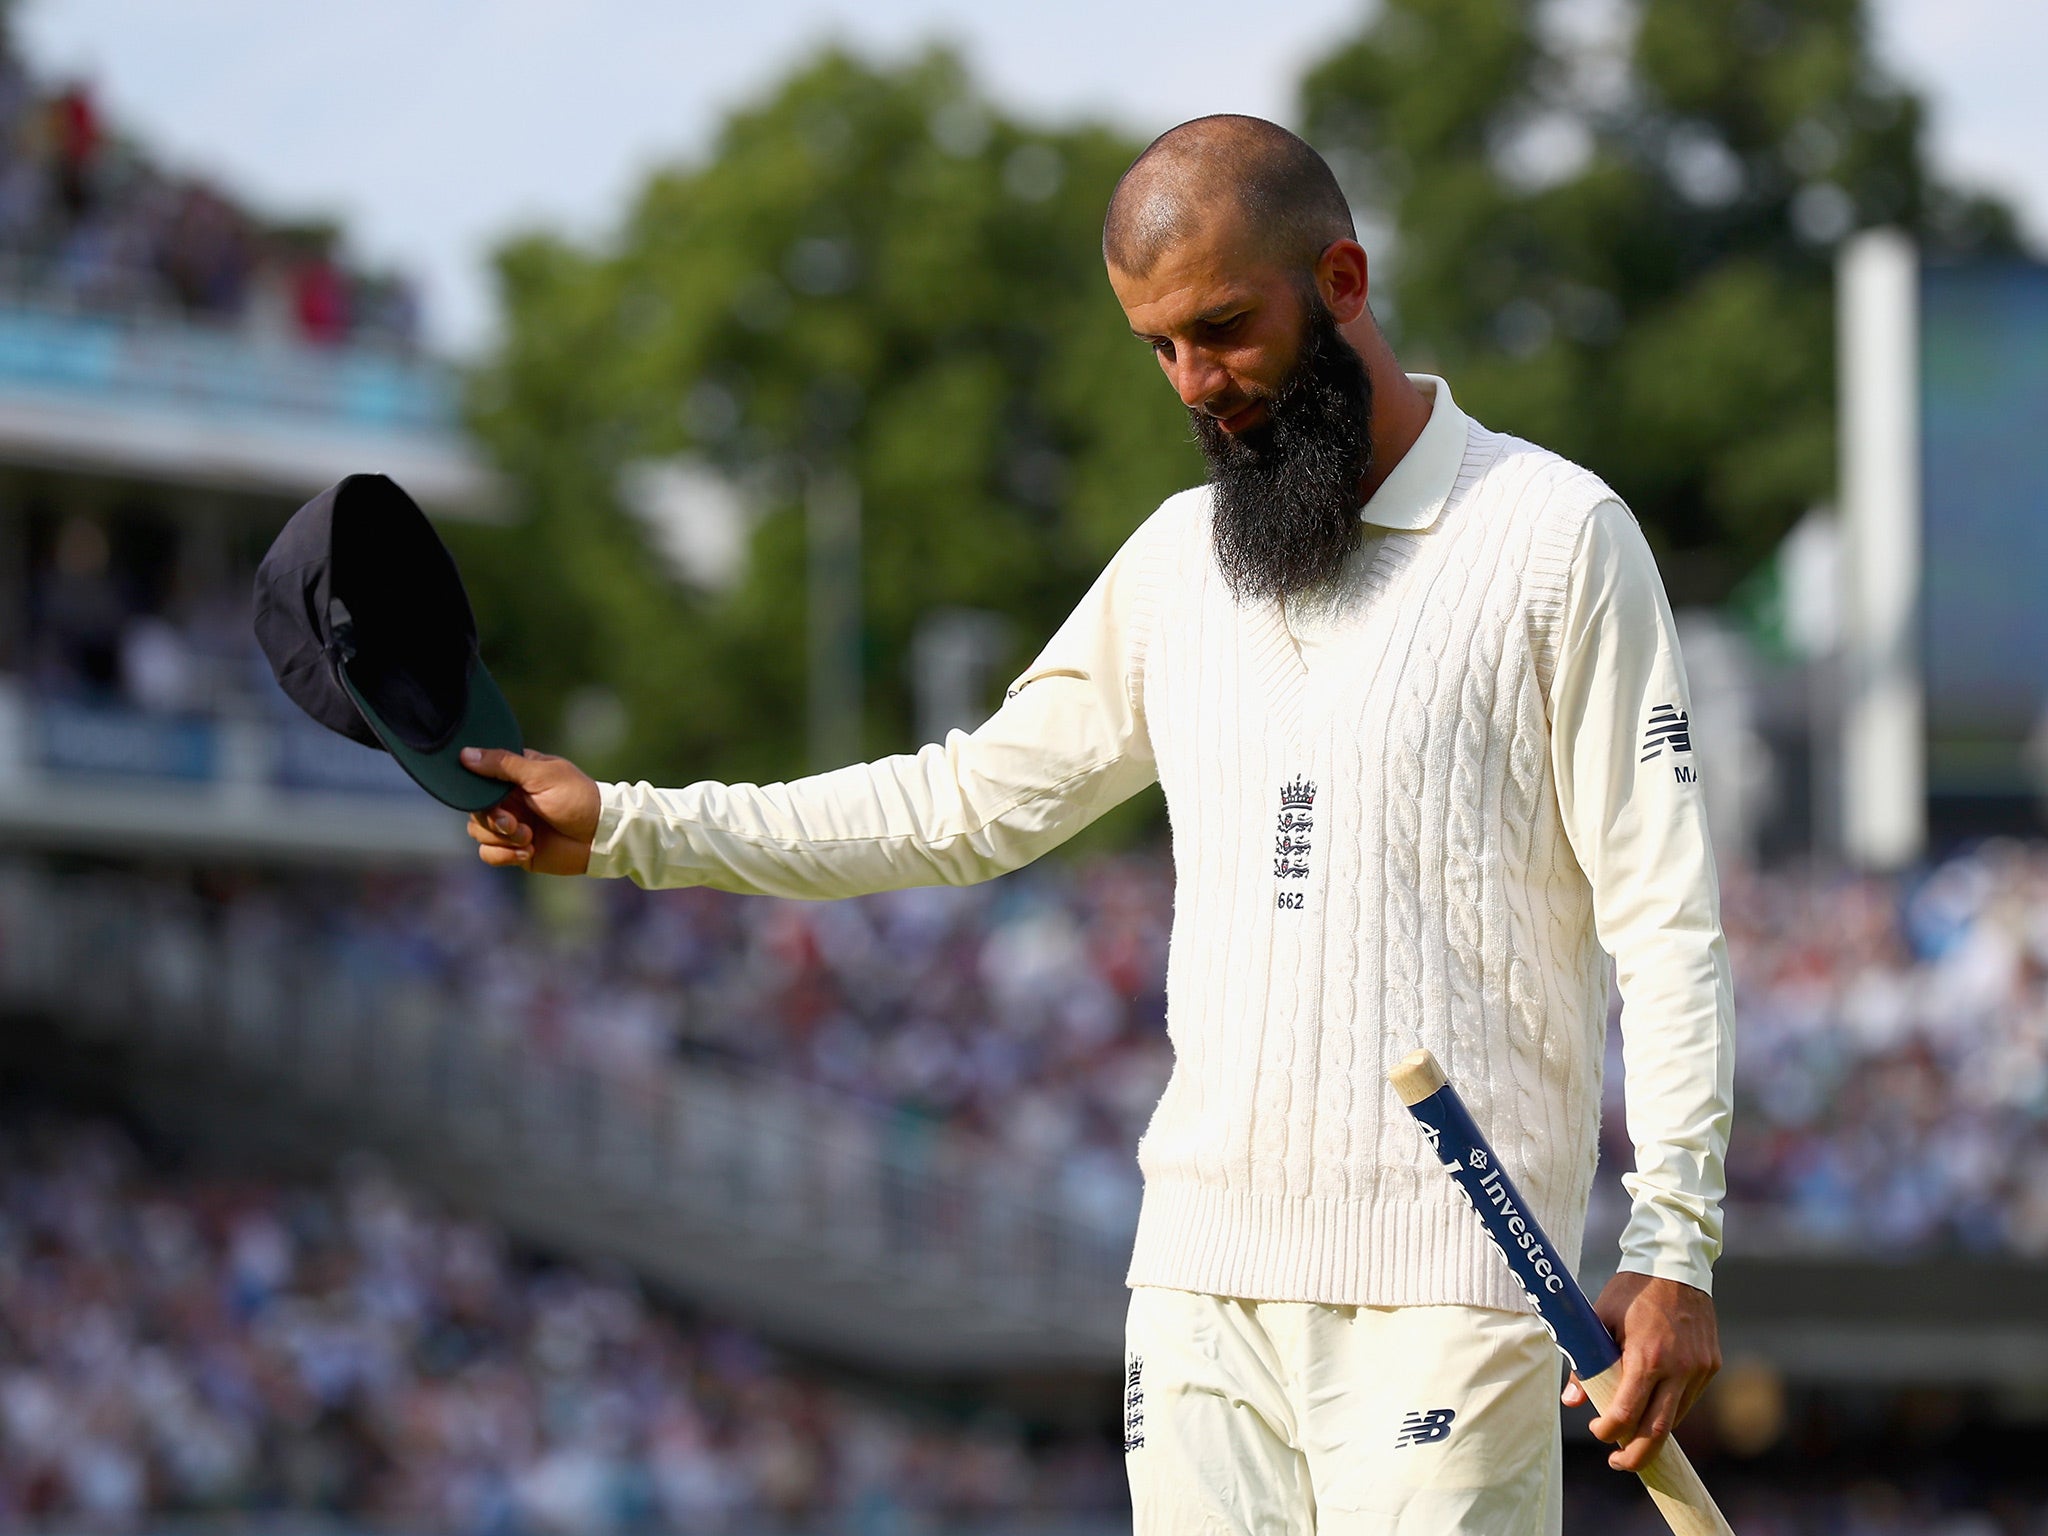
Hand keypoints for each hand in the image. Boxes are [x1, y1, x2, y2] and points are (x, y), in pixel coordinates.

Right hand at [461, 747, 600, 875]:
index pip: (478, 778)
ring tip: (529, 838)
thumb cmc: (577, 798)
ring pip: (477, 832)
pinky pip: (489, 854)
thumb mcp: (541, 775)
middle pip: (475, 809)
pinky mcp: (515, 849)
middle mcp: (509, 799)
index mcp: (514, 775)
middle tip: (514, 823)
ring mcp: (511, 825)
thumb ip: (503, 765)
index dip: (477, 791)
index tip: (491, 798)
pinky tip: (528, 851)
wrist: (600, 837)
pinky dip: (504, 855)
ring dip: (501, 838)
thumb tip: (465, 754)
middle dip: (492, 819)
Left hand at [1562, 1272, 1719, 1472]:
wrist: (1674, 1265)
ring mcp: (1699, 1369)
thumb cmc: (1630, 1292)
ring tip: (1632, 1436)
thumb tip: (1571, 1401)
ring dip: (1653, 1432)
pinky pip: (1689, 1399)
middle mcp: (1679, 1368)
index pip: (1628, 1413)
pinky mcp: (1711, 1365)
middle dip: (1637, 1456)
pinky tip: (1653, 1407)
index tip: (1598, 1433)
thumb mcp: (1599, 1321)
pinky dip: (1670, 1410)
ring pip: (1676, 1418)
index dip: (1610, 1431)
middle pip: (1658, 1432)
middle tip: (1618, 1463)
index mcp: (1647, 1357)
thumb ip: (1586, 1363)